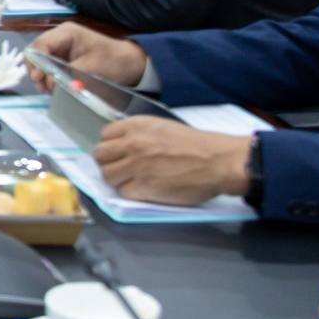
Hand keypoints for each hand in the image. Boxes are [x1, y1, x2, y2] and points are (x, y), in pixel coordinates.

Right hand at [24, 23, 148, 87]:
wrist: (131, 64)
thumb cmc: (113, 61)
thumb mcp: (91, 67)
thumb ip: (68, 74)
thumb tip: (49, 84)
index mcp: (66, 33)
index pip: (40, 45)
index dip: (36, 62)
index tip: (39, 79)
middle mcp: (59, 38)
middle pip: (35, 52)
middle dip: (36, 70)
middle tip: (43, 87)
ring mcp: (60, 48)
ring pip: (39, 61)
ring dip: (41, 76)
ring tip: (49, 90)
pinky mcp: (63, 58)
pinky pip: (48, 67)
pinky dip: (48, 77)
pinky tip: (54, 87)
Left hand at [93, 118, 250, 204]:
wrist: (217, 161)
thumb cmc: (196, 145)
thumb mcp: (162, 128)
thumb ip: (139, 134)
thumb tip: (122, 146)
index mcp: (137, 125)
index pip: (105, 135)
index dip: (111, 146)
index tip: (119, 153)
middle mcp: (132, 143)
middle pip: (100, 155)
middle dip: (108, 163)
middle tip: (121, 169)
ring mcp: (136, 166)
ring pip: (107, 175)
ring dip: (117, 179)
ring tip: (132, 181)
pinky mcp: (143, 187)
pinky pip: (123, 192)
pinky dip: (131, 193)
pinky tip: (144, 190)